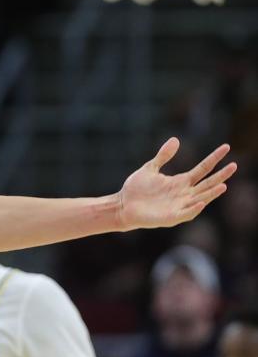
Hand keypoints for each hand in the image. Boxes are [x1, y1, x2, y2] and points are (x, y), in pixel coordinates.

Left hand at [117, 138, 235, 229]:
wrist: (122, 205)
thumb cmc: (136, 189)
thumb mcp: (150, 168)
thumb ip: (163, 156)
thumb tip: (176, 140)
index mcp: (180, 182)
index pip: (203, 169)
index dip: (214, 158)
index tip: (226, 147)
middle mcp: (184, 193)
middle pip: (207, 183)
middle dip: (220, 175)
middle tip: (234, 165)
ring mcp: (179, 205)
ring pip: (201, 198)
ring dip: (212, 193)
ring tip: (223, 185)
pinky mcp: (171, 217)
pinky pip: (186, 213)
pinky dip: (194, 208)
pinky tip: (200, 201)